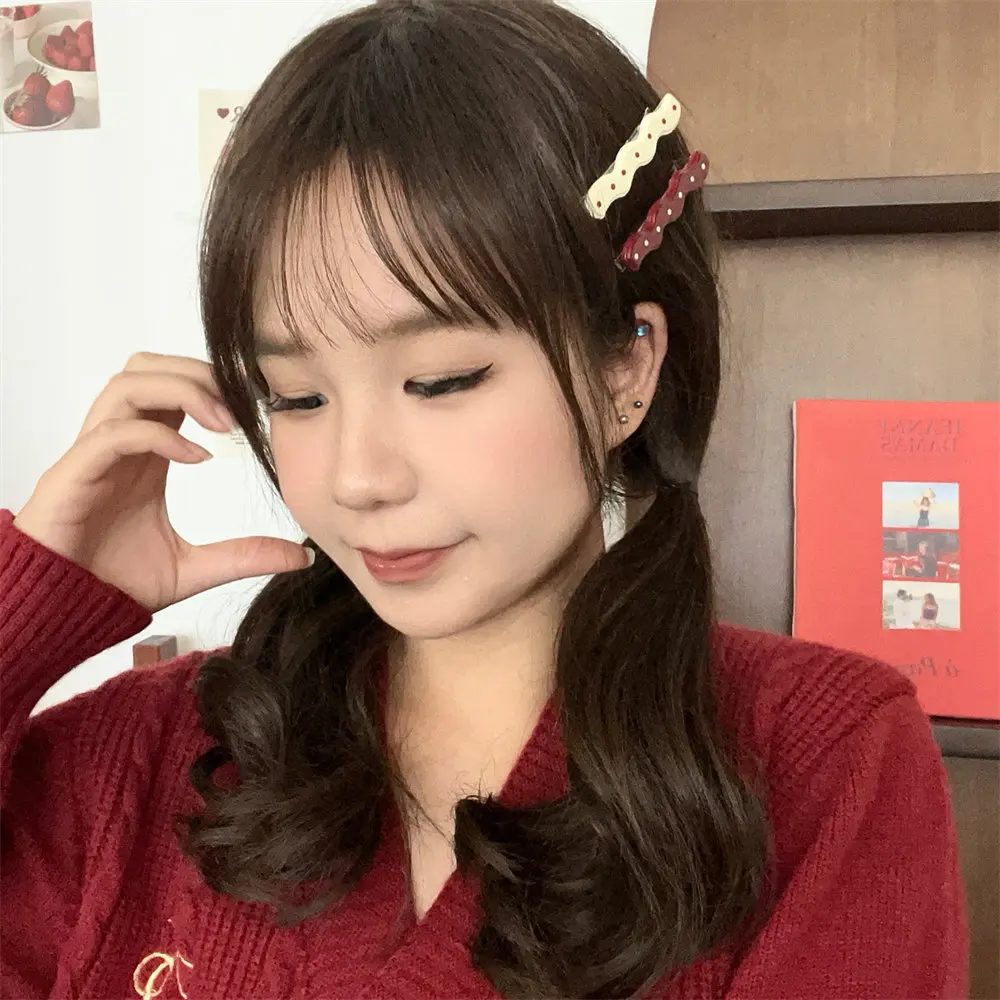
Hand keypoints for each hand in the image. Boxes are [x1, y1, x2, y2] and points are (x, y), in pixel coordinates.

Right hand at [12, 352, 312, 612]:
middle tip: (241, 407)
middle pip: (148, 368)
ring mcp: (94, 455)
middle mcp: (119, 443)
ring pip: (127, 385)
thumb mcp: (194, 568)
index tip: (257, 404)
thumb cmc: (112, 581)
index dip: (213, 382)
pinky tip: (196, 458)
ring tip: (222, 424)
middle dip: (198, 373)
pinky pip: (114, 434)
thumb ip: (245, 556)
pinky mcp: (74, 476)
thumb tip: (301, 557)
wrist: (63, 611)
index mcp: (145, 452)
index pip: (172, 386)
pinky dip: (159, 436)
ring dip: (180, 391)